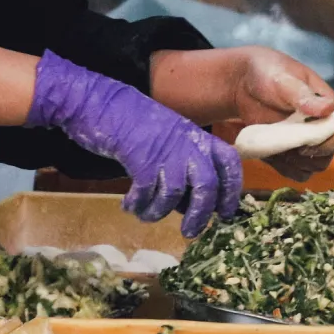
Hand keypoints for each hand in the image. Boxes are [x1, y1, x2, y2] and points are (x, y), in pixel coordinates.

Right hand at [28, 51, 241, 237]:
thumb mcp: (168, 136)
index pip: (228, 162)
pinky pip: (146, 192)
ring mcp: (164, 149)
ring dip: (159, 212)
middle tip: (189, 232)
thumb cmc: (133, 120)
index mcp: (196, 136)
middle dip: (200, 214)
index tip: (226, 213)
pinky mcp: (141, 157)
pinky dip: (138, 204)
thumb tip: (190, 202)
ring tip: (146, 215)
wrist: (101, 101)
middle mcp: (186, 143)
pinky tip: (129, 206)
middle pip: (208, 185)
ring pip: (175, 193)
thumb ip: (183, 162)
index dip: (232, 190)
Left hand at [229, 47, 333, 180]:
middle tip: (287, 150)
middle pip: (327, 155)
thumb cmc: (268, 74)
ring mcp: (304, 141)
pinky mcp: (288, 152)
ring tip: (276, 150)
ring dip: (296, 165)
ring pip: (312, 167)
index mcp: (327, 108)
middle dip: (309, 158)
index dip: (325, 144)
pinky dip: (285, 169)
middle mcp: (320, 127)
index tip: (303, 146)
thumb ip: (303, 95)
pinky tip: (271, 156)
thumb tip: (328, 108)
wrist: (243, 82)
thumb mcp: (284, 81)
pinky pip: (295, 171)